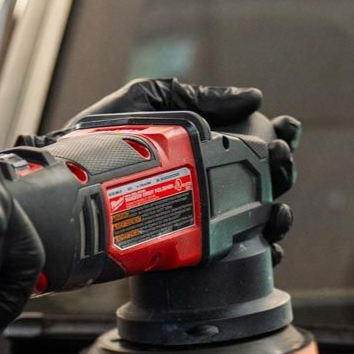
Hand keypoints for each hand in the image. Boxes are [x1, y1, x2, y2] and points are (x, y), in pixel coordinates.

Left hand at [23, 78, 299, 265]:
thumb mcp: (145, 101)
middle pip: (265, 182)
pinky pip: (235, 257)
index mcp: (203, 145)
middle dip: (283, 174)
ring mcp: (201, 217)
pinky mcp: (189, 250)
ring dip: (279, 216)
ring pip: (258, 221)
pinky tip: (267, 249)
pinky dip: (259, 256)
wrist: (66, 184)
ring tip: (278, 211)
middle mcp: (207, 182)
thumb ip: (195, 96)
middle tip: (281, 167)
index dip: (281, 137)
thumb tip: (253, 96)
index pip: (256, 141)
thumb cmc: (98, 139)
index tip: (287, 133)